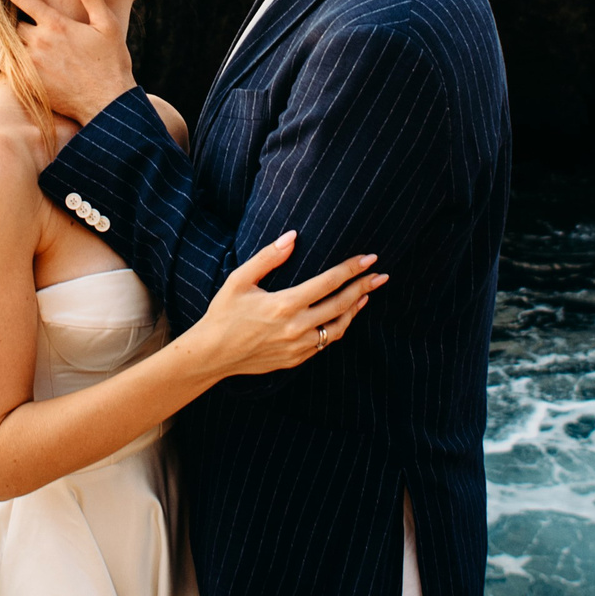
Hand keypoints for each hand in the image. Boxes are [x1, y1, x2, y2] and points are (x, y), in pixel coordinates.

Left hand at [0, 0, 138, 122]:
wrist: (107, 103)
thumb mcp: (106, 24)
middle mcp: (39, 43)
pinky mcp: (28, 84)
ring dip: (9, 40)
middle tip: (14, 16)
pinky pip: (7, 68)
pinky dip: (8, 61)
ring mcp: (31, 65)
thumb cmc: (111, 62)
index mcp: (56, 25)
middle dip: (11, 18)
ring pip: (7, 46)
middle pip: (10, 23)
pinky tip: (17, 60)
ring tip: (15, 38)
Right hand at [188, 229, 384, 378]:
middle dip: (364, 287)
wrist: (212, 354)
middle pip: (341, 304)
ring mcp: (298, 346)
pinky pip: (325, 343)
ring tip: (366, 295)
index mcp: (284, 304)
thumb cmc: (224, 313)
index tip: (370, 258)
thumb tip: (292, 236)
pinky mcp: (296, 359)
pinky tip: (342, 317)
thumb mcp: (240, 279)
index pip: (329, 282)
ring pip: (338, 328)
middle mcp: (296, 327)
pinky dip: (338, 327)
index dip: (351, 269)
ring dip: (354, 309)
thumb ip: (268, 257)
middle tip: (382, 275)